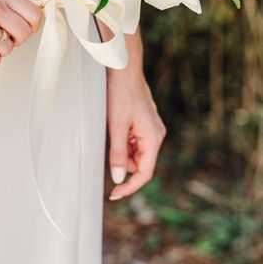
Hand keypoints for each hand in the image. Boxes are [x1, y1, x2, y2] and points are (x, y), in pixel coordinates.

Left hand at [106, 68, 165, 199]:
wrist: (124, 68)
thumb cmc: (120, 94)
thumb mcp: (115, 126)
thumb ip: (117, 154)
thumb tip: (118, 178)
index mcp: (153, 138)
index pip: (145, 173)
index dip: (130, 187)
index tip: (114, 194)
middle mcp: (157, 135)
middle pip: (140, 163)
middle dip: (122, 162)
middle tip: (107, 147)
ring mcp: (152, 128)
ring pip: (136, 152)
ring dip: (122, 150)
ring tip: (111, 130)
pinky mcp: (145, 122)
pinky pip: (135, 140)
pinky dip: (124, 140)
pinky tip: (115, 125)